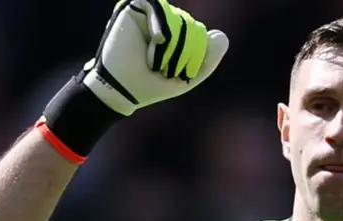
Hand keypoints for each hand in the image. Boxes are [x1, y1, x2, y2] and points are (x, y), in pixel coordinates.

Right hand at [82, 0, 228, 114]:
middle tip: (164, 69)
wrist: (120, 90)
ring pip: (177, 18)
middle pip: (190, 25)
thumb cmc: (150, 86)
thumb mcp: (188, 77)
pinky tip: (158, 40)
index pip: (198, 33)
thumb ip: (208, 59)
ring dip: (173, 45)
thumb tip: (222, 35)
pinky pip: (158, 6)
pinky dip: (162, 25)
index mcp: (175, 35)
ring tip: (155, 61)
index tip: (178, 74)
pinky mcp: (132, 7)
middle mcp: (161, 21)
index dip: (195, 54)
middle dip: (183, 52)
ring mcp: (147, 14)